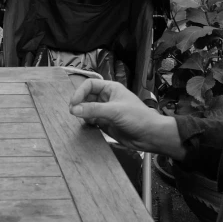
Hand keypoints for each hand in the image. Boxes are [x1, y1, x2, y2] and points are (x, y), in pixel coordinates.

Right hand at [69, 79, 183, 157]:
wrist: (150, 136)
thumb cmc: (138, 117)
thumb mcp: (114, 111)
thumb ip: (93, 110)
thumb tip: (74, 110)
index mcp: (111, 89)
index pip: (90, 85)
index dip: (80, 92)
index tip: (73, 103)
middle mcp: (107, 98)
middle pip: (86, 96)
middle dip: (79, 103)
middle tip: (72, 112)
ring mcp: (106, 111)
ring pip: (87, 109)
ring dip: (82, 113)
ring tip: (79, 118)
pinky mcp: (105, 123)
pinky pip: (91, 120)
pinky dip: (87, 122)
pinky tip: (87, 125)